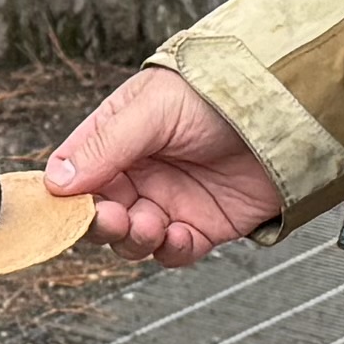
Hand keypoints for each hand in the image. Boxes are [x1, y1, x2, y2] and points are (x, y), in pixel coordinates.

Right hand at [45, 65, 283, 267]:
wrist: (286, 106)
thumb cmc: (217, 91)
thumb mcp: (153, 109)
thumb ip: (106, 146)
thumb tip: (57, 181)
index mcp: (117, 139)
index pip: (74, 175)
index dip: (64, 196)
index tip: (62, 208)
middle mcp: (140, 173)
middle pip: (100, 215)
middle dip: (101, 224)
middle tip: (114, 218)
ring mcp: (171, 201)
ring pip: (132, 240)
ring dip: (135, 240)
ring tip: (151, 223)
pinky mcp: (204, 225)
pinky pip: (174, 252)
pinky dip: (172, 252)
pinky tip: (179, 236)